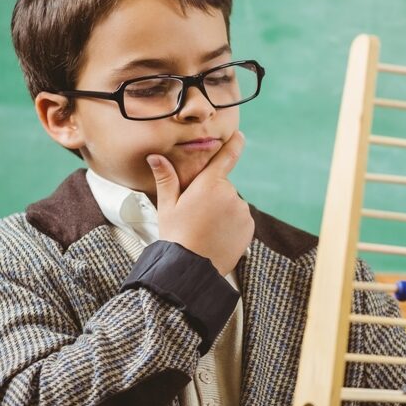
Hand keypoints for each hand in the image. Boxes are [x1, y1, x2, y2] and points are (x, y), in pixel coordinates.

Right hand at [146, 130, 253, 274]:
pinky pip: (240, 219)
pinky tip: (216, 236)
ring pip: (231, 204)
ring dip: (222, 211)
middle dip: (212, 195)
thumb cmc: (176, 236)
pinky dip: (231, 224)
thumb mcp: (167, 206)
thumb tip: (155, 157)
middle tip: (196, 215)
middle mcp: (230, 195)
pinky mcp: (249, 227)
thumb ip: (166, 179)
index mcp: (209, 185)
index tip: (240, 136)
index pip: (226, 157)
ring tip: (205, 229)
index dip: (234, 144)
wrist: (191, 269)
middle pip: (222, 187)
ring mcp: (242, 211)